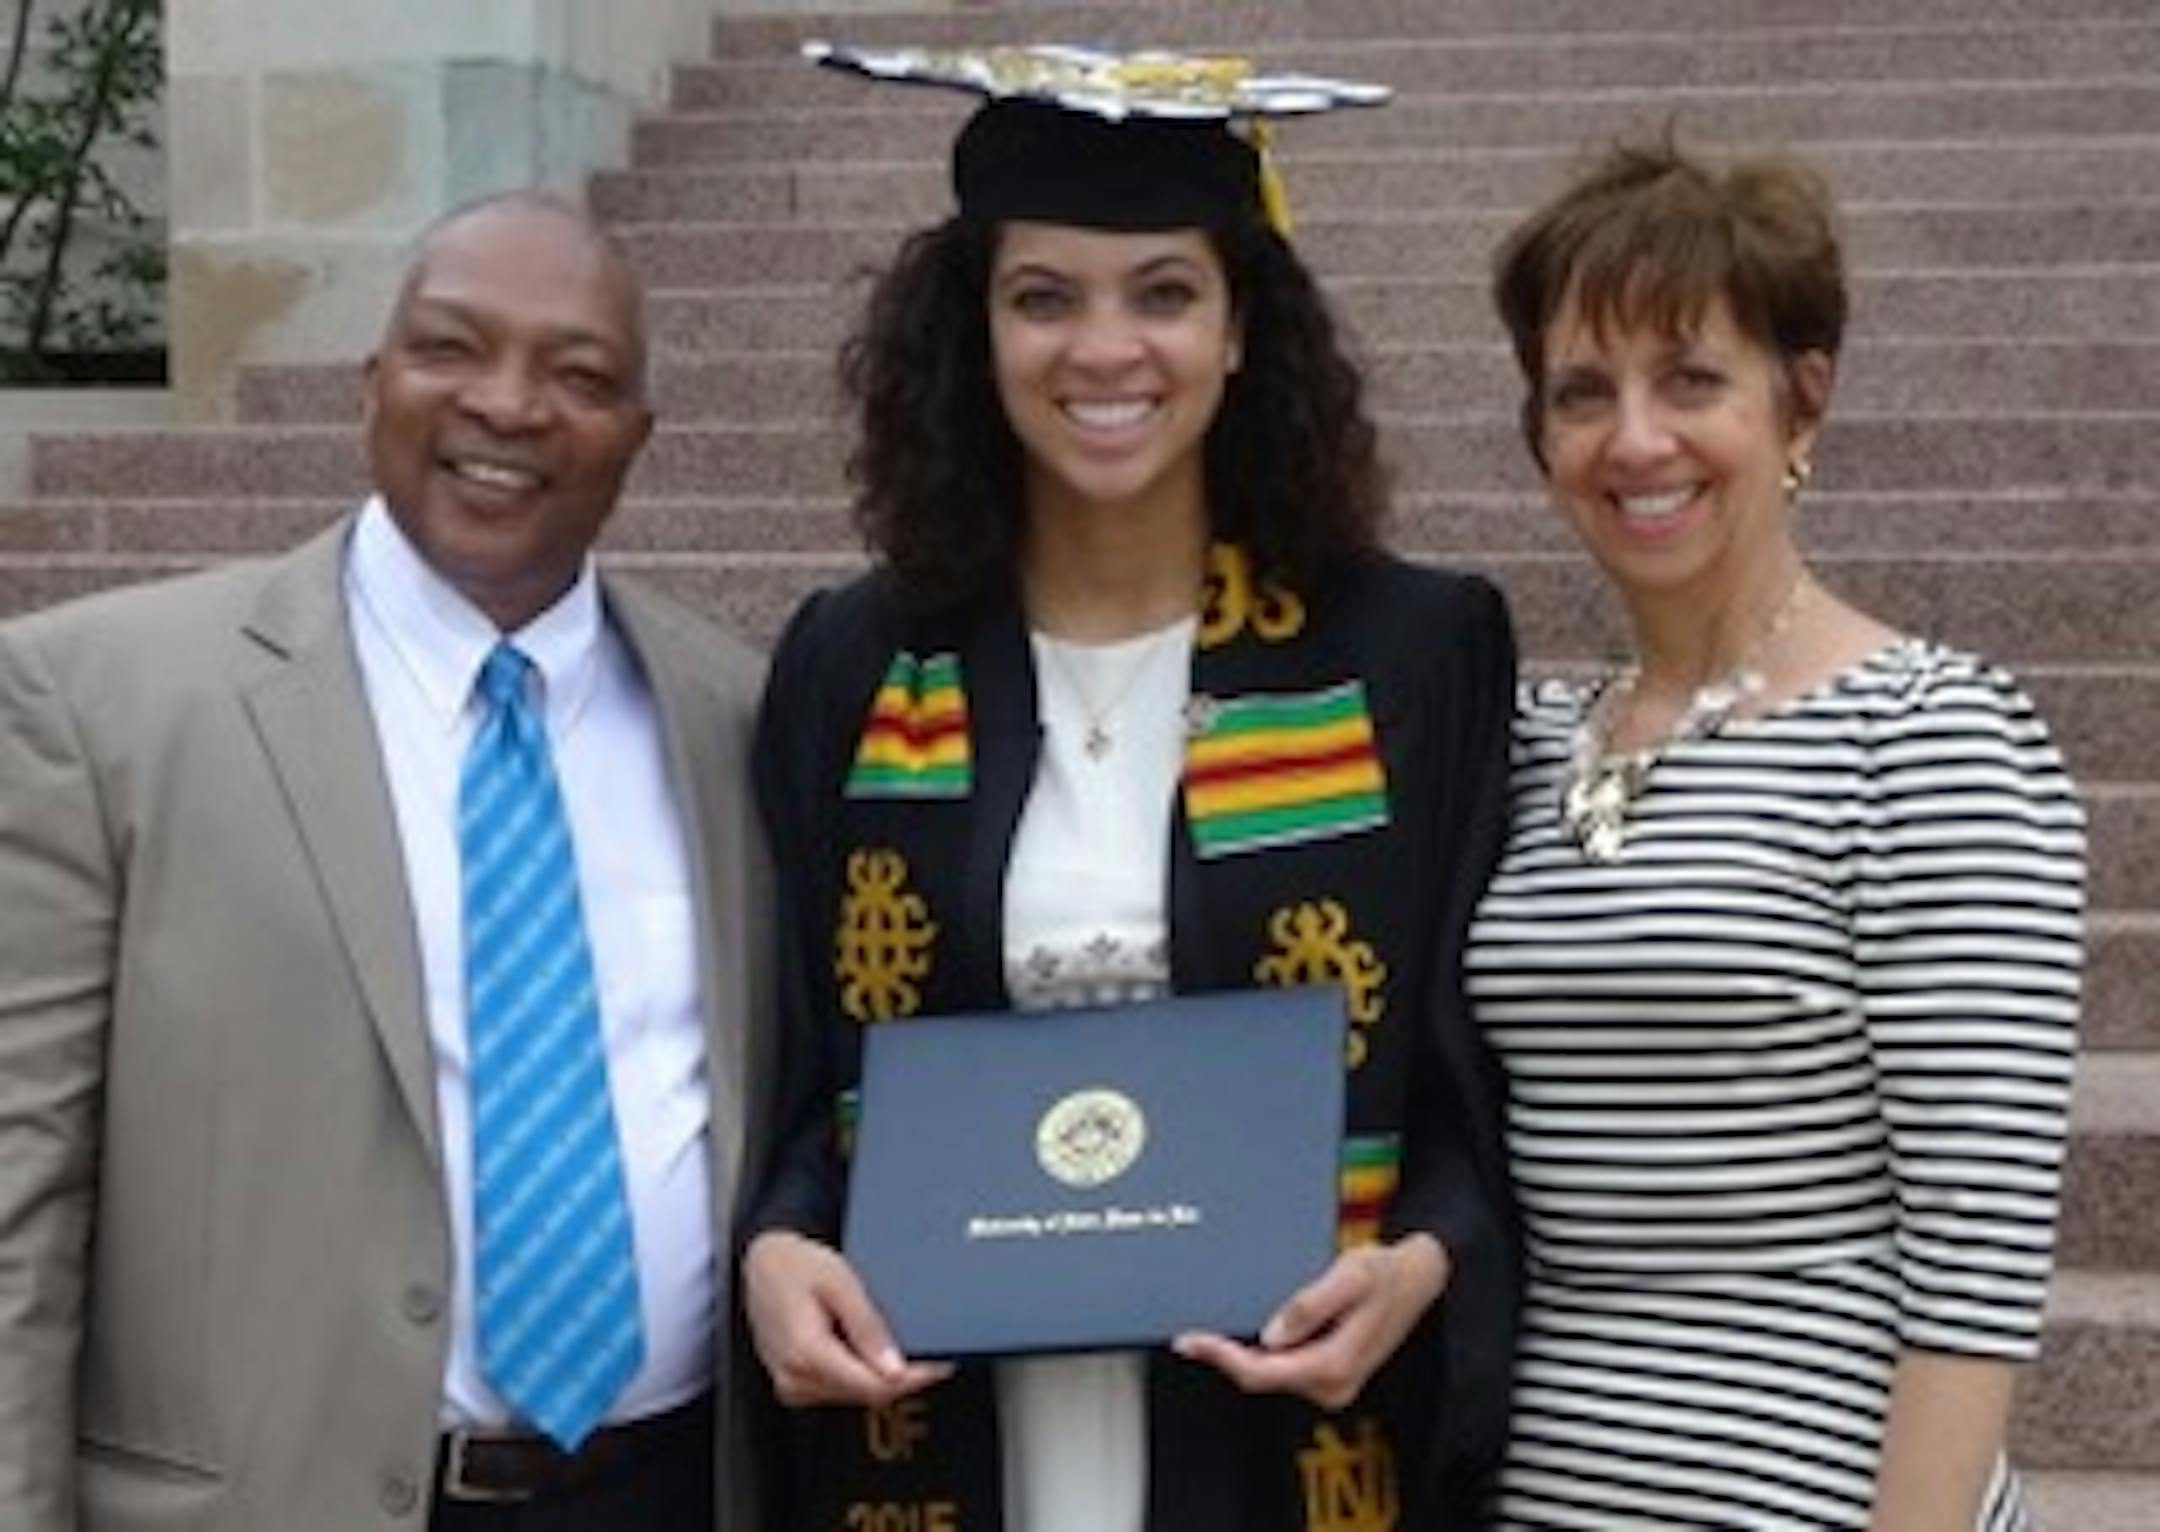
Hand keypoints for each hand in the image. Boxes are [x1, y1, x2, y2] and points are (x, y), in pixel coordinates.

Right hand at [741, 1229, 952, 1407]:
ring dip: (882, 1376)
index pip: (873, 1385)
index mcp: (807, 1353)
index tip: (940, 1365)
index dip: (913, 1379)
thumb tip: (895, 1368)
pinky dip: (861, 1373)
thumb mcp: (840, 1283)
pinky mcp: (794, 1384)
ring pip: (855, 1395)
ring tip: (899, 1345)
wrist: (763, 1264)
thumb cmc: (797, 1265)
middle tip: (932, 1353)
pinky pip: (839, 1389)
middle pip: (867, 1394)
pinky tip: (869, 1350)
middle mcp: (795, 1378)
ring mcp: (792, 1385)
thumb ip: (868, 1328)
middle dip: (902, 1377)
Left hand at [1172, 1234, 1449, 1410]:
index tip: (1191, 1341)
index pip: (1262, 1371)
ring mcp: (1332, 1384)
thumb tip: (1271, 1334)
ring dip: (1243, 1354)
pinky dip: (1262, 1352)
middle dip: (1225, 1356)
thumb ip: (1310, 1306)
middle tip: (1190, 1336)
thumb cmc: (1385, 1273)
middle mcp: (1332, 1384)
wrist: (1418, 1279)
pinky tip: (1247, 1333)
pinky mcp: (1330, 1374)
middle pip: (1261, 1377)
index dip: (1221, 1357)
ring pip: (1271, 1374)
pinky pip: (1285, 1368)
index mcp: (1334, 1364)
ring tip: (1214, 1330)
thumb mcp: (1349, 1276)